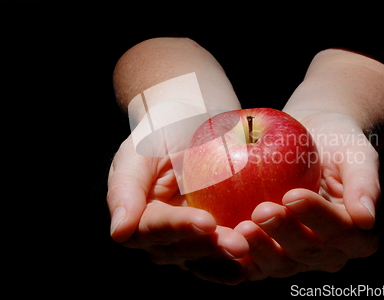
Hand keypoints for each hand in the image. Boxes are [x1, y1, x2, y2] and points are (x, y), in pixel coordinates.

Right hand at [107, 135, 248, 283]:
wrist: (191, 125)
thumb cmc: (161, 133)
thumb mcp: (138, 152)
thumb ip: (125, 189)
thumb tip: (119, 233)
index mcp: (140, 220)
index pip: (156, 228)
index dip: (180, 227)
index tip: (206, 222)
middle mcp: (164, 239)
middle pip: (185, 250)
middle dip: (212, 248)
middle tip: (239, 243)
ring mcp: (191, 243)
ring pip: (208, 259)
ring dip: (230, 259)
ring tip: (255, 250)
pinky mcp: (216, 240)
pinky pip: (227, 256)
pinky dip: (243, 260)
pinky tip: (262, 260)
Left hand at [234, 111, 380, 279]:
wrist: (310, 140)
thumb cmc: (337, 142)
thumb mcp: (356, 153)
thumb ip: (365, 183)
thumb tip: (366, 218)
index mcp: (358, 235)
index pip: (340, 230)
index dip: (317, 217)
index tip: (293, 195)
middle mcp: (329, 253)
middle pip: (307, 252)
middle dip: (283, 234)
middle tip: (261, 211)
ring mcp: (297, 257)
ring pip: (278, 264)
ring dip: (258, 249)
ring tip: (239, 228)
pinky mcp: (268, 252)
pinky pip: (251, 261)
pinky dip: (235, 255)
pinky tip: (218, 238)